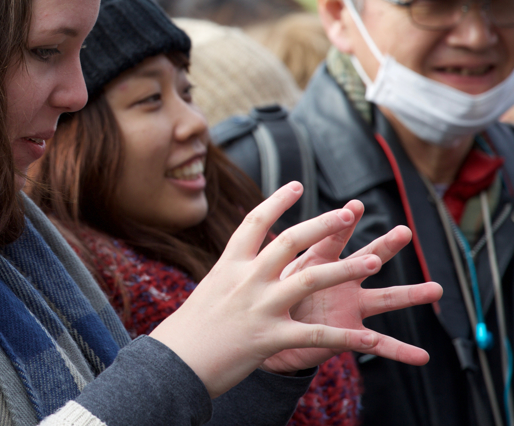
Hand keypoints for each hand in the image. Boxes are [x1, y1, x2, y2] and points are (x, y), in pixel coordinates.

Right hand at [148, 182, 435, 397]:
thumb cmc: (189, 329)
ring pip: (309, 280)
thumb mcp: (209, 291)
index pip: (255, 222)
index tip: (297, 186)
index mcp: (230, 265)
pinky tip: (370, 337)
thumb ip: (231, 276)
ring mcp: (259, 307)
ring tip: (374, 261)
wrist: (175, 363)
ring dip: (344, 269)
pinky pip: (315, 335)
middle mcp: (246, 280)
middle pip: (289, 241)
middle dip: (321, 225)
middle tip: (347, 212)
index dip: (277, 202)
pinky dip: (346, 338)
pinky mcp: (270, 338)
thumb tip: (238, 264)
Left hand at [262, 199, 441, 373]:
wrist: (264, 332)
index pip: (332, 238)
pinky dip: (399, 351)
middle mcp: (339, 280)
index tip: (355, 206)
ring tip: (436, 289)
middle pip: (366, 259)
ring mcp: (348, 306)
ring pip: (384, 298)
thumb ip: (277, 248)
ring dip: (410, 294)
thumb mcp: (272, 269)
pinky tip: (422, 357)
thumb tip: (261, 213)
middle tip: (404, 231)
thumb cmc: (269, 293)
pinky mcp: (348, 334)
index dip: (343, 223)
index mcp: (318, 261)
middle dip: (385, 246)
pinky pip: (377, 345)